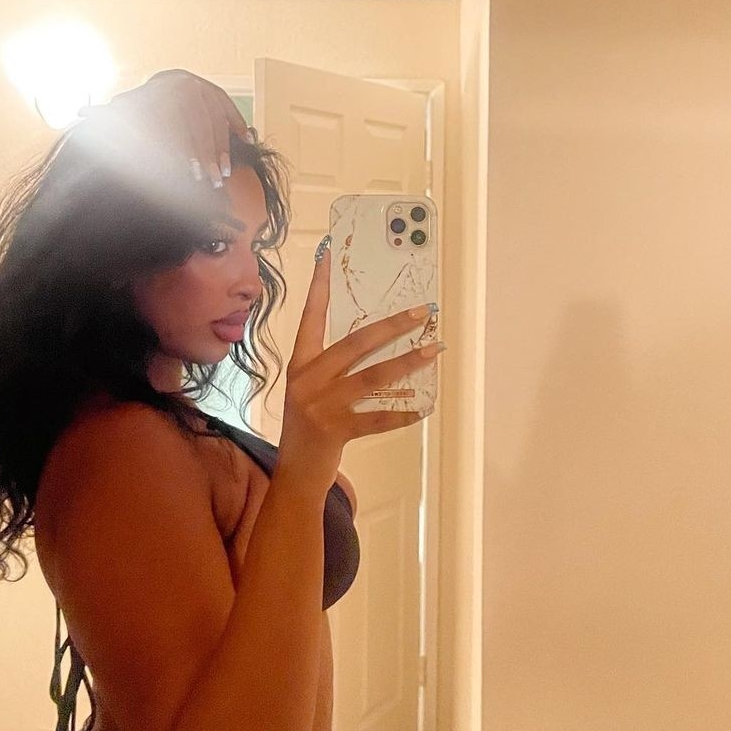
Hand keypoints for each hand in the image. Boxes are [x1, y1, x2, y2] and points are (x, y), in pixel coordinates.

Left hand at [77, 69, 252, 187]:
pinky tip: (246, 141)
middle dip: (206, 157)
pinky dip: (238, 126)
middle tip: (211, 180)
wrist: (167, 85)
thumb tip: (81, 114)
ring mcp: (202, 87)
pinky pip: (230, 111)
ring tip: (224, 173)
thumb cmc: (143, 107)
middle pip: (198, 126)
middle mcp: (183, 85)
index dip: (185, 151)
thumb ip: (105, 114)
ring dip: (222, 150)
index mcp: (159, 89)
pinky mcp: (218, 92)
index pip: (175, 123)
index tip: (190, 174)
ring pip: (215, 121)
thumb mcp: (123, 111)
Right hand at [276, 241, 444, 491]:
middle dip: (392, 325)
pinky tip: (424, 408)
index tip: (327, 258)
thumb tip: (375, 336)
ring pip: (372, 376)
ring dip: (407, 362)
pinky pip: (376, 418)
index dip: (318, 287)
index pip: (311, 317)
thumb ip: (332, 364)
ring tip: (434, 350)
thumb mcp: (311, 388)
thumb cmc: (308, 426)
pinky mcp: (335, 431)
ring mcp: (321, 405)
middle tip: (422, 312)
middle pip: (356, 343)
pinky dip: (402, 413)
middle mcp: (307, 379)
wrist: (295, 472)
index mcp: (300, 364)